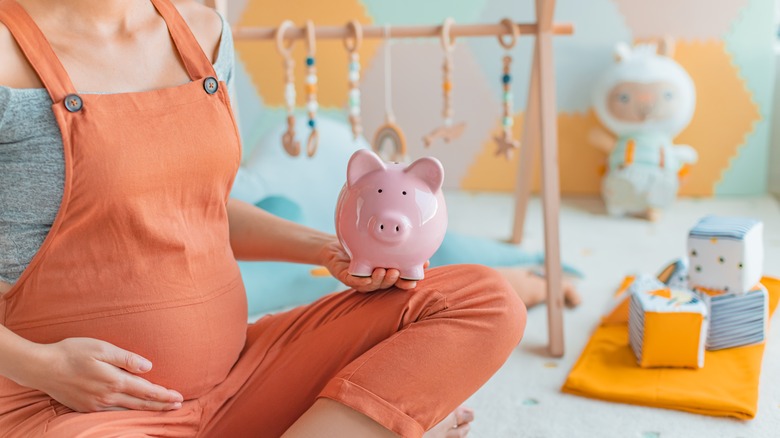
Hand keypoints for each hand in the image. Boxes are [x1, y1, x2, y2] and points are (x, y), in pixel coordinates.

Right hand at [24, 338, 182, 412]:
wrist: (42, 367)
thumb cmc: (73, 352)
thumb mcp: (102, 348)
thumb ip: (127, 359)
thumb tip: (149, 367)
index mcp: (114, 381)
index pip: (147, 391)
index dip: (164, 395)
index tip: (179, 397)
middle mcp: (108, 397)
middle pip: (141, 404)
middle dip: (161, 405)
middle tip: (178, 406)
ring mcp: (96, 405)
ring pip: (128, 411)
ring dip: (147, 411)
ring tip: (162, 409)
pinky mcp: (86, 408)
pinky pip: (113, 414)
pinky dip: (128, 413)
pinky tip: (134, 411)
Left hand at [318, 239, 427, 292]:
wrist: (335, 247)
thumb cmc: (359, 243)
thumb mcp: (377, 238)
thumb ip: (392, 235)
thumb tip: (415, 225)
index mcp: (385, 272)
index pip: (402, 276)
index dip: (411, 275)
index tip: (422, 267)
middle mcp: (375, 278)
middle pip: (388, 283)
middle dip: (395, 280)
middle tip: (398, 272)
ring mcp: (361, 279)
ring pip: (372, 285)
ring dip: (380, 280)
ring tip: (384, 271)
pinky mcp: (346, 277)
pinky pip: (354, 281)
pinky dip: (361, 281)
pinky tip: (367, 277)